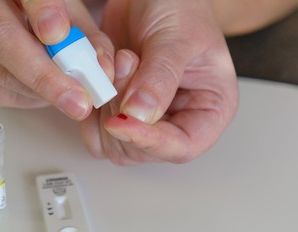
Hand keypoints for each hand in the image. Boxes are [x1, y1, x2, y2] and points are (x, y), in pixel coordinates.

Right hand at [0, 0, 113, 119]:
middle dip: (45, 77)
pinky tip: (40, 93)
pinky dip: (25, 99)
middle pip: (1, 38)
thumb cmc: (42, 20)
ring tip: (66, 94)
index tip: (58, 33)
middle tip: (79, 102)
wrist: (2, 23)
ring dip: (40, 92)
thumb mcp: (71, 19)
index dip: (42, 9)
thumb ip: (89, 41)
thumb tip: (104, 72)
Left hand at [81, 0, 238, 164]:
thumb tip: (141, 115)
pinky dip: (89, 113)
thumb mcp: (176, 38)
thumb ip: (160, 78)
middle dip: (123, 115)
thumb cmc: (180, 9)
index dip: (151, 142)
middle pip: (142, 151)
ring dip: (105, 109)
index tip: (121, 122)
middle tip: (124, 68)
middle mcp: (177, 120)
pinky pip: (96, 133)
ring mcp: (145, 119)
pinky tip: (100, 79)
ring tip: (116, 65)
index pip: (182, 147)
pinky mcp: (120, 112)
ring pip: (115, 146)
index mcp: (208, 109)